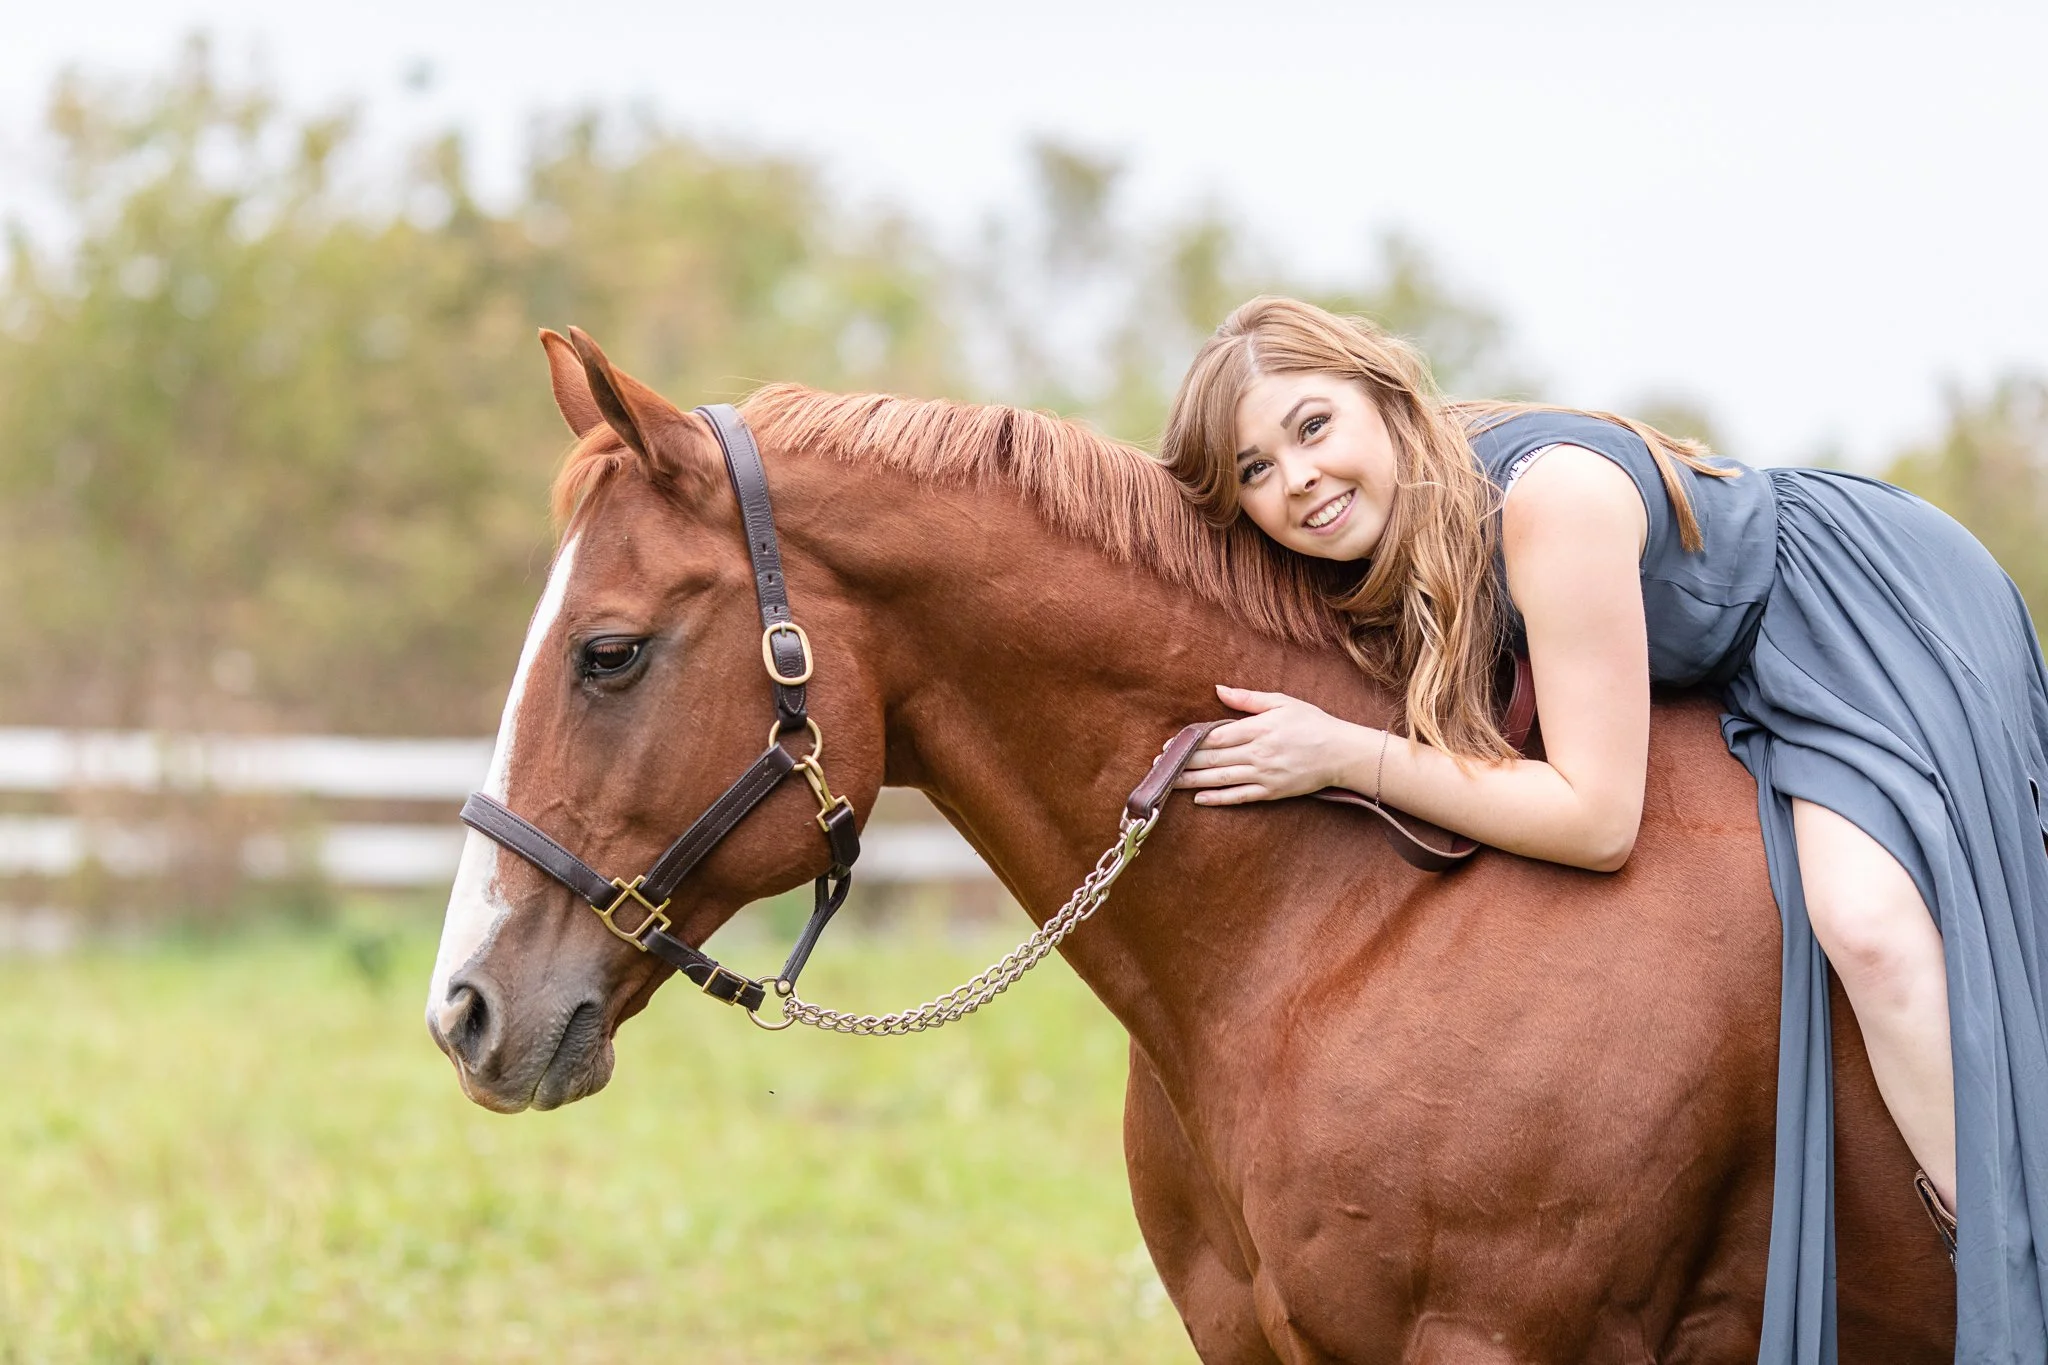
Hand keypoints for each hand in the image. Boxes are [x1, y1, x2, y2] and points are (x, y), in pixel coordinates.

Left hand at [1172, 686, 1358, 804]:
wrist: (1341, 753)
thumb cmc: (1311, 723)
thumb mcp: (1281, 702)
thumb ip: (1248, 699)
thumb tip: (1218, 689)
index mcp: (1258, 729)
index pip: (1215, 736)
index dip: (1191, 741)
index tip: (1171, 743)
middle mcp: (1257, 753)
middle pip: (1212, 758)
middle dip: (1184, 762)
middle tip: (1159, 764)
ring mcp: (1263, 775)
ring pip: (1220, 779)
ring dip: (1192, 781)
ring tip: (1170, 782)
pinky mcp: (1271, 792)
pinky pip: (1239, 797)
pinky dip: (1217, 798)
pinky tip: (1198, 798)